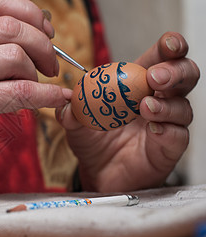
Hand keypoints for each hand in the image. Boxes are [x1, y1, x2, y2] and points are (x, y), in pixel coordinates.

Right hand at [0, 0, 70, 191]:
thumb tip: (42, 28)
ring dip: (36, 73)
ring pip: (14, 56)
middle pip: (9, 27)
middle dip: (42, 44)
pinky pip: (20, 91)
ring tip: (35, 87)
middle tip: (51, 66)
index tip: (46, 30)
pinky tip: (56, 98)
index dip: (27, 11)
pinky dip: (46, 94)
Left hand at [57, 32, 199, 191]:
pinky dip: (168, 130)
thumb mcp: (75, 124)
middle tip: (155, 77)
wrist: (97, 173)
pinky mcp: (169, 148)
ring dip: (167, 104)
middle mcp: (159, 100)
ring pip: (183, 106)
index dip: (169, 48)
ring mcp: (167, 124)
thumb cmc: (93, 142)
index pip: (161, 59)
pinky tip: (154, 129)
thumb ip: (71, 110)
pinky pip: (178, 135)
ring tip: (146, 106)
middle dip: (175, 71)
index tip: (167, 45)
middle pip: (184, 76)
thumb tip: (68, 100)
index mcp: (137, 85)